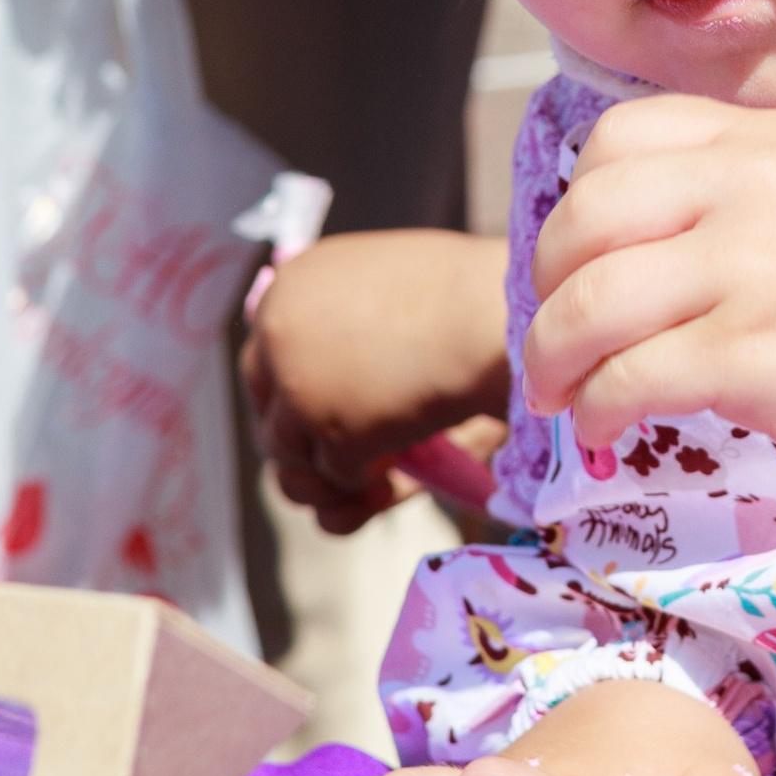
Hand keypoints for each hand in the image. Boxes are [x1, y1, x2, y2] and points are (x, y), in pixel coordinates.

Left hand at [243, 231, 512, 532]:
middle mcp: (278, 328)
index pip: (262, 365)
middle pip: (266, 416)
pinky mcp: (329, 427)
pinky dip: (370, 491)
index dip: (294, 410)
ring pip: (289, 460)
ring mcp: (298, 380)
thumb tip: (328, 447)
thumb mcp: (397, 323)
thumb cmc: (478, 305)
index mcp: (294, 284)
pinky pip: (337, 481)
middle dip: (307, 457)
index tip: (330, 436)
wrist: (513, 314)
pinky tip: (406, 478)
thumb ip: (355, 370)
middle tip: (360, 478)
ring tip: (384, 486)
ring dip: (333, 485)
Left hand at [524, 93, 775, 472]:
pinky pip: (628, 377)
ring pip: (589, 303)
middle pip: (583, 218)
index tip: (583, 260)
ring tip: (559, 394)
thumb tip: (617, 245)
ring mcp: (747, 267)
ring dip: (552, 358)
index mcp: (763, 138)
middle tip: (554, 338)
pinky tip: (605, 430)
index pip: (617, 137)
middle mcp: (748, 185)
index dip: (577, 203)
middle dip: (545, 286)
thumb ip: (731, 191)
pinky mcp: (748, 352)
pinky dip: (597, 410)